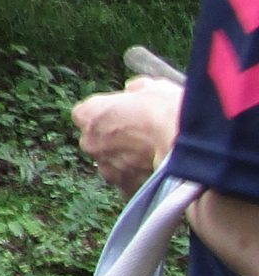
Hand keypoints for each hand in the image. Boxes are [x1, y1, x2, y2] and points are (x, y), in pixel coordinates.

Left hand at [72, 75, 181, 194]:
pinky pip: (129, 181)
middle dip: (117, 137)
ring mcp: (106, 168)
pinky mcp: (124, 188)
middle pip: (99, 139)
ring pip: (113, 162)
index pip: (89, 113)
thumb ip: (135, 90)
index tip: (128, 112)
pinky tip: (159, 170)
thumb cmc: (167, 112)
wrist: (186, 146)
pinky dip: (140, 177)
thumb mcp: (152, 87)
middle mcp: (89, 143)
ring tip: (156, 154)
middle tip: (144, 134)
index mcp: (88, 114)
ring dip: (128, 159)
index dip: (110, 112)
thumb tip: (134, 91)